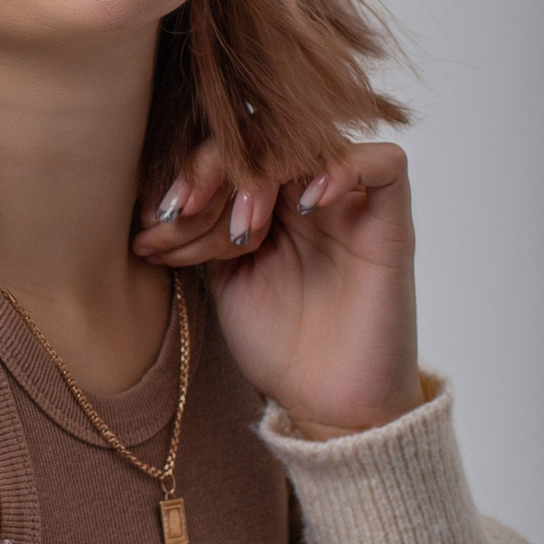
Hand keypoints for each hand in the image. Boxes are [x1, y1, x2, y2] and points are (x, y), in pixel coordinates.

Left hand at [131, 138, 420, 436]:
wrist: (328, 405)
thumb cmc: (277, 346)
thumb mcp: (221, 279)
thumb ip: (202, 231)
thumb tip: (152, 201)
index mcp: (264, 202)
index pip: (226, 152)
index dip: (187, 174)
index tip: (156, 219)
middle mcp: (305, 193)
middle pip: (260, 138)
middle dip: (211, 173)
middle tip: (181, 213)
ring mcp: (348, 204)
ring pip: (307, 143)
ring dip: (261, 177)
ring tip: (240, 230)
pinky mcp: (391, 222)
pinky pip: (383, 164)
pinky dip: (342, 170)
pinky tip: (306, 205)